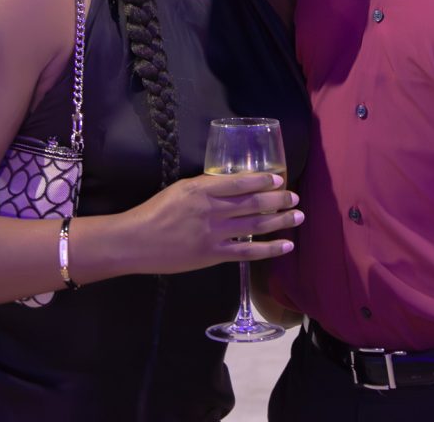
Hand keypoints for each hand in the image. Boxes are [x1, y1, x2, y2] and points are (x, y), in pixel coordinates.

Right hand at [74, 172, 302, 280]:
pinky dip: (269, 249)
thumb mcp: (179, 189)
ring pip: (255, 226)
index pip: (240, 182)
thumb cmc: (155, 212)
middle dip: (279, 199)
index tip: (279, 178)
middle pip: (253, 203)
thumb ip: (205, 187)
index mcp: (202, 189)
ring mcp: (214, 234)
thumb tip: (232, 183)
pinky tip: (286, 245)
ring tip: (298, 216)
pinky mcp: (213, 255)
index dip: (263, 180)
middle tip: (295, 197)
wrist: (135, 242)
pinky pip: (247, 252)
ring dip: (280, 220)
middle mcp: (211, 210)